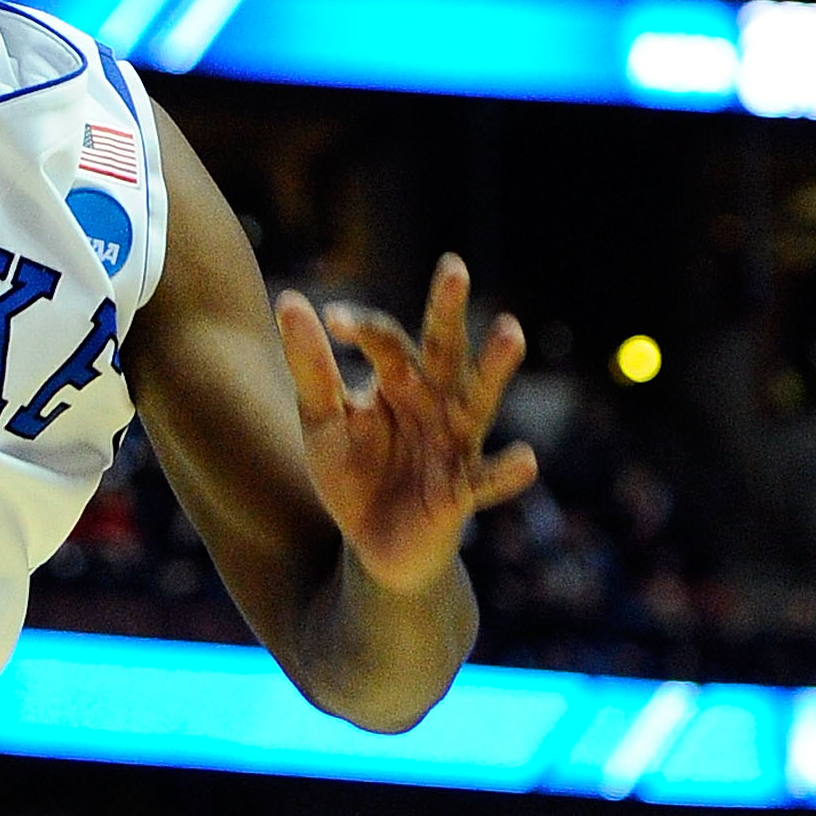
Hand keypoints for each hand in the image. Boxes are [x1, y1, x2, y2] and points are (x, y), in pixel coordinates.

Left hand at [278, 254, 534, 595]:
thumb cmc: (353, 474)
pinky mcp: (461, 491)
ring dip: (494, 368)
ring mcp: (454, 444)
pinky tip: (525, 458)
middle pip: (445, 350)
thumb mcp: (322, 421)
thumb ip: (310, 367)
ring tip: (510, 331)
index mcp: (400, 381)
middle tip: (453, 268)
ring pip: (478, 400)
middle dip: (448, 312)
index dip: (361, 329)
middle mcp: (436, 403)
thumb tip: (290, 299)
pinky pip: (486, 480)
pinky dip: (505, 472)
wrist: (373, 547)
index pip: (386, 341)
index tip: (332, 320)